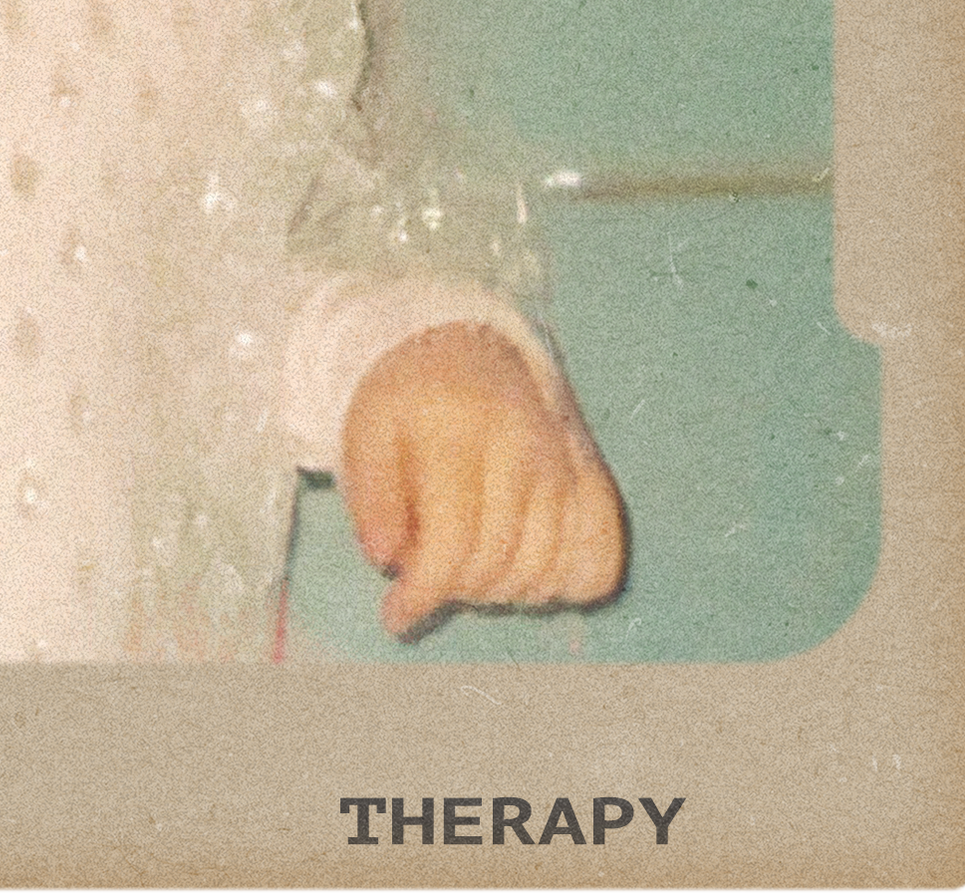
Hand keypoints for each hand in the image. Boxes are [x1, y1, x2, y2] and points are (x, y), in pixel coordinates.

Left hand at [339, 321, 624, 637]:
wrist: (472, 348)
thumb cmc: (412, 400)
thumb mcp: (367, 430)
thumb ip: (370, 494)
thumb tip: (385, 559)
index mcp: (458, 427)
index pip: (452, 541)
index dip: (423, 591)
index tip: (394, 616)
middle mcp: (525, 445)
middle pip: (497, 563)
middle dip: (454, 587)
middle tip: (426, 572)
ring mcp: (569, 465)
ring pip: (545, 573)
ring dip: (499, 590)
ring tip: (465, 560)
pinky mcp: (597, 481)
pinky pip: (597, 564)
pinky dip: (562, 584)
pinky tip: (521, 564)